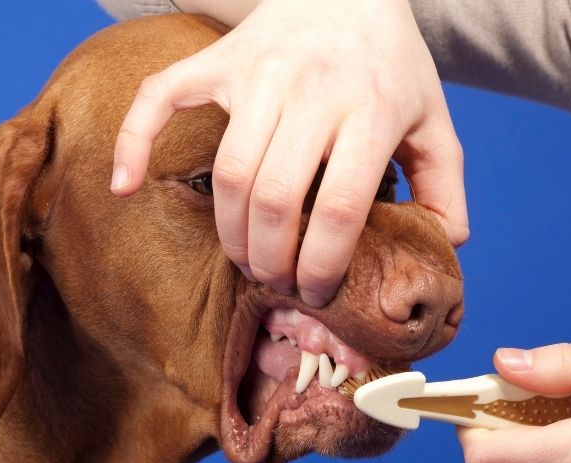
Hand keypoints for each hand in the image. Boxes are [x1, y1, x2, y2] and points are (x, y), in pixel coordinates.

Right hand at [110, 0, 467, 305]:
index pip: (339, 206)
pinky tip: (125, 186)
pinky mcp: (216, 62)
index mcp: (369, 109)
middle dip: (271, 260)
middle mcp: (310, 89)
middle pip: (275, 199)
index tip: (317, 292)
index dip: (323, 264)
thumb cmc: (388, 63)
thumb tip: (445, 242)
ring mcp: (256, 73)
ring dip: (231, 234)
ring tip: (246, 259)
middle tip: (277, 281)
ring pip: (229, 173)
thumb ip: (444, 182)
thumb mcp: (432, 118)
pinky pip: (160, 99)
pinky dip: (133, 142)